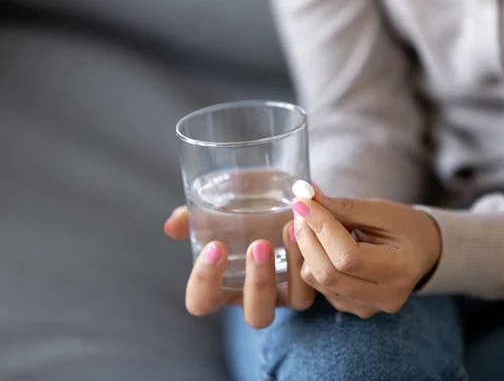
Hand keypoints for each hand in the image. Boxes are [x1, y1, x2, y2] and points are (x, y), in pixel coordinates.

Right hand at [164, 207, 315, 327]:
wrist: (285, 198)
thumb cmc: (245, 207)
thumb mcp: (220, 207)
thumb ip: (196, 217)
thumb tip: (173, 225)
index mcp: (223, 285)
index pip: (203, 301)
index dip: (205, 282)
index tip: (214, 247)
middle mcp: (257, 295)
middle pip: (256, 315)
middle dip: (258, 282)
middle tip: (259, 244)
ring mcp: (290, 291)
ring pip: (296, 302)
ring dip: (293, 268)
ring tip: (290, 229)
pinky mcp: (315, 279)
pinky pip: (319, 282)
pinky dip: (315, 256)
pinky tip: (310, 226)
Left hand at [291, 189, 441, 317]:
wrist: (421, 252)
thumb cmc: (404, 227)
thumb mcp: (381, 211)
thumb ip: (343, 207)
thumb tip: (306, 197)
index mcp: (399, 270)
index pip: (348, 255)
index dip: (320, 227)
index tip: (303, 201)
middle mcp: (384, 297)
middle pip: (327, 273)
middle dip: (306, 236)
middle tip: (300, 209)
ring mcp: (367, 307)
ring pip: (317, 280)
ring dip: (305, 247)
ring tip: (312, 221)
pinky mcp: (352, 308)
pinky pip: (318, 286)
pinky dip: (312, 260)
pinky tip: (322, 242)